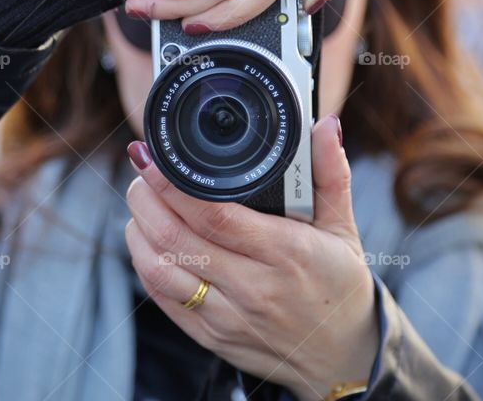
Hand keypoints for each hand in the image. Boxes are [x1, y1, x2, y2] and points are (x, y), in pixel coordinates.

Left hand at [123, 115, 378, 400]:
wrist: (341, 357)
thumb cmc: (339, 287)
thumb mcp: (343, 229)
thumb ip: (331, 174)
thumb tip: (326, 125)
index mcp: (286, 254)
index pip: (215, 216)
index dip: (175, 185)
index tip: (155, 159)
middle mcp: (253, 288)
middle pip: (177, 238)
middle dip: (147, 198)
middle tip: (143, 170)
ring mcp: (227, 316)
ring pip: (160, 270)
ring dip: (139, 229)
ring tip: (141, 201)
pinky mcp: (209, 336)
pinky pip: (161, 297)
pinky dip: (144, 263)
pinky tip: (147, 239)